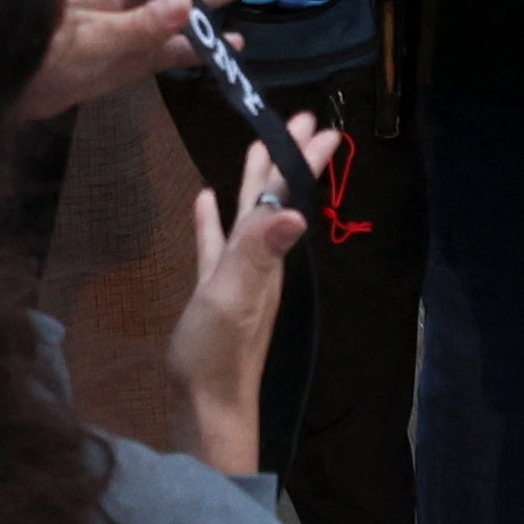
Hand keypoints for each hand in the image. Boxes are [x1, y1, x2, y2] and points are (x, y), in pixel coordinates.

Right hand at [167, 113, 333, 473]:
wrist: (206, 404)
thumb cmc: (216, 353)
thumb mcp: (232, 298)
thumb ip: (257, 255)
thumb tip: (295, 212)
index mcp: (264, 257)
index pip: (285, 197)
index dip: (300, 161)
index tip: (319, 126)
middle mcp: (258, 261)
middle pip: (275, 199)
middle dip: (285, 160)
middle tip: (299, 119)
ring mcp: (235, 275)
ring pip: (248, 215)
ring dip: (254, 181)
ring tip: (256, 146)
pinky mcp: (212, 290)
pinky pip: (215, 243)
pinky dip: (212, 219)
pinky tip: (204, 201)